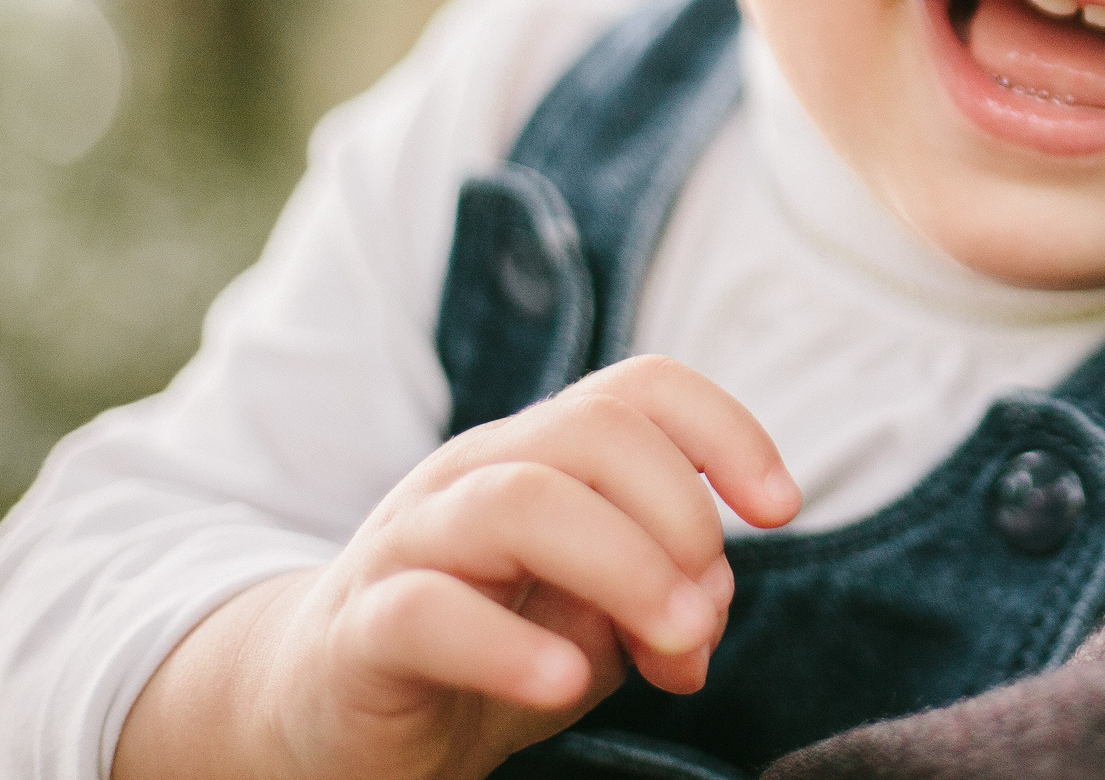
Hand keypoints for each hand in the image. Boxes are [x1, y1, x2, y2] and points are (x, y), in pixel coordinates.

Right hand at [117, 356, 798, 779]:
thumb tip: (708, 612)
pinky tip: (562, 686)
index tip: (781, 510)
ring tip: (674, 646)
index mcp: (541, 455)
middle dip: (680, 520)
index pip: (640, 388)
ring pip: (522, 500)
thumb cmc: (483, 648)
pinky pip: (428, 613)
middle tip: (705, 624)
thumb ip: (658, 600)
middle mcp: (475, 474)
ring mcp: (411, 543)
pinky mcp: (359, 630)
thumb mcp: (592, 621)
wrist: (323, 716)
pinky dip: (508, 646)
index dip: (726, 431)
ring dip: (624, 568)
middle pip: (596, 432)